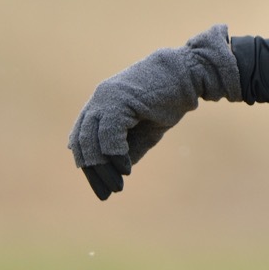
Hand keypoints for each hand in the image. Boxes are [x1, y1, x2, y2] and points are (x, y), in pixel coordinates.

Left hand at [67, 24, 240, 199]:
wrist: (186, 75)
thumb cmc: (167, 100)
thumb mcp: (143, 131)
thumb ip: (126, 148)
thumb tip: (114, 173)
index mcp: (100, 106)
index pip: (82, 141)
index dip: (90, 168)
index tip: (103, 189)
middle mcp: (97, 101)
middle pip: (82, 143)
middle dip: (94, 172)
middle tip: (108, 194)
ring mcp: (105, 98)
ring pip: (90, 140)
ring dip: (103, 168)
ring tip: (118, 186)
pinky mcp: (117, 100)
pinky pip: (108, 135)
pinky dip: (115, 155)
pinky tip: (127, 169)